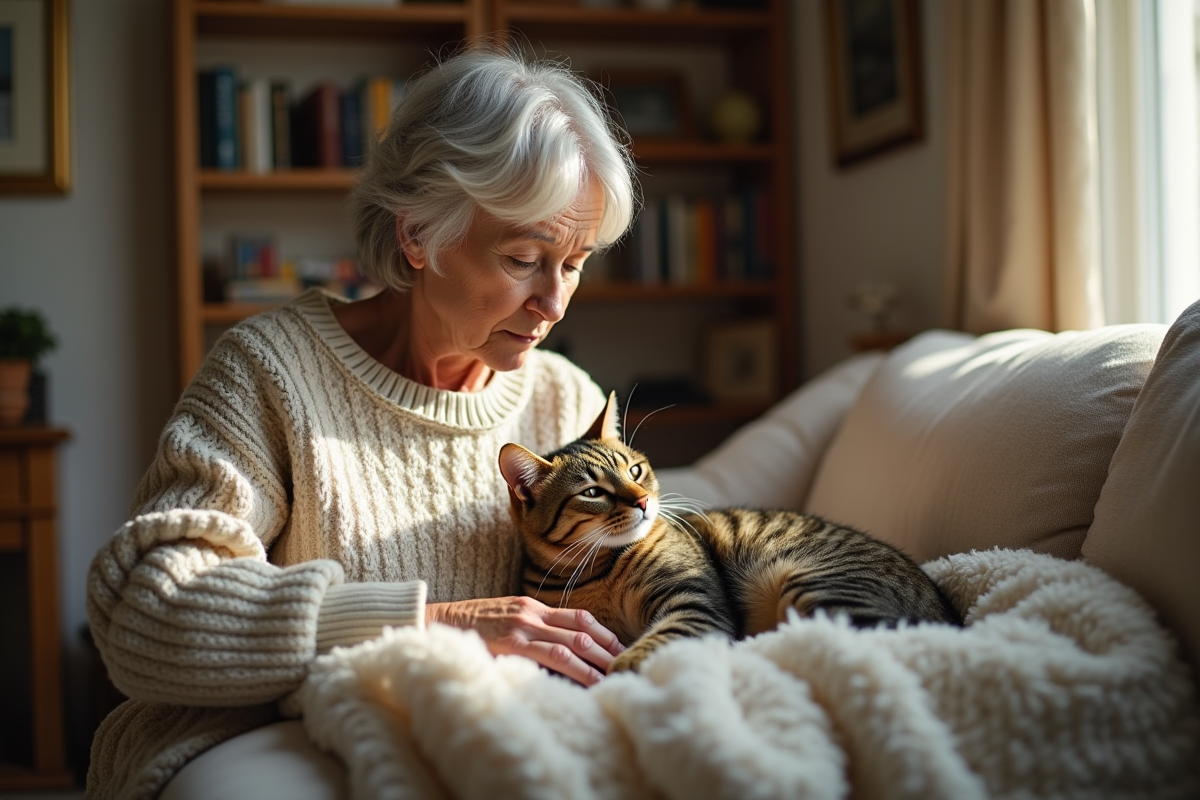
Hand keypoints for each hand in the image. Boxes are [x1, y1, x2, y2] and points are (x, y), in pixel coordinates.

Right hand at [425, 596, 624, 685]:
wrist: (437, 623)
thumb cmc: (471, 629)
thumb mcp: (506, 622)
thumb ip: (531, 632)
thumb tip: (559, 653)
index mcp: (533, 607)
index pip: (578, 616)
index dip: (602, 632)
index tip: (620, 648)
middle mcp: (532, 614)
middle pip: (582, 629)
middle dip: (607, 648)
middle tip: (628, 664)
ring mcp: (522, 628)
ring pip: (571, 644)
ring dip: (596, 662)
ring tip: (613, 677)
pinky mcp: (511, 644)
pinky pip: (550, 656)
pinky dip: (573, 669)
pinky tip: (586, 682)